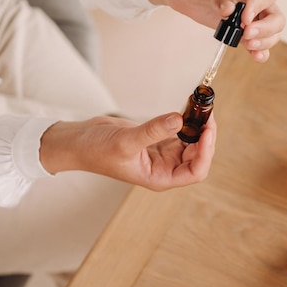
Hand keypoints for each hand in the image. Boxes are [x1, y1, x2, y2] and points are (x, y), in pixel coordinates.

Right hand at [39, 113, 215, 190]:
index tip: (207, 132)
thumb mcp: (125, 141)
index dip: (205, 153)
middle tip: (208, 115)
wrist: (79, 142)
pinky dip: (186, 121)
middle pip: (197, 156)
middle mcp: (164, 168)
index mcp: (160, 177)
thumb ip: (153, 131)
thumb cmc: (96, 151)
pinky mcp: (157, 140)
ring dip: (198, 127)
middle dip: (205, 137)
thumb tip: (178, 120)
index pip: (194, 171)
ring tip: (201, 109)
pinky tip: (188, 109)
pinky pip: (179, 131)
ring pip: (191, 143)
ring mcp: (162, 154)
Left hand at [145, 0, 284, 62]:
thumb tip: (229, 11)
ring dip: (263, 42)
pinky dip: (259, 52)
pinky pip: (257, 43)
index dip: (258, 7)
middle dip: (265, 28)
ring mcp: (251, 16)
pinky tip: (255, 56)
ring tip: (247, 45)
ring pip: (270, 33)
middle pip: (275, 17)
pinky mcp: (240, 30)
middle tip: (247, 34)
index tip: (243, 18)